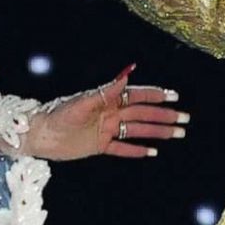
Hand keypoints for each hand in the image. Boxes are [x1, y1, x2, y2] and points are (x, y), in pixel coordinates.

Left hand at [26, 64, 187, 159]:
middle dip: (164, 115)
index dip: (155, 95)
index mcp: (106, 100)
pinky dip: (137, 150)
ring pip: (137, 131)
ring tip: (177, 134)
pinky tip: (153, 152)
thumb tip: (127, 72)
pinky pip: (122, 148)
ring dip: (157, 132)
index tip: (174, 96)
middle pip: (142, 114)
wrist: (38, 135)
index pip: (136, 96)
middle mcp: (109, 114)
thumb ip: (106, 90)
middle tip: (185, 119)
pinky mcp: (98, 146)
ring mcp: (105, 130)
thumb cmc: (57, 115)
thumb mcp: (82, 102)